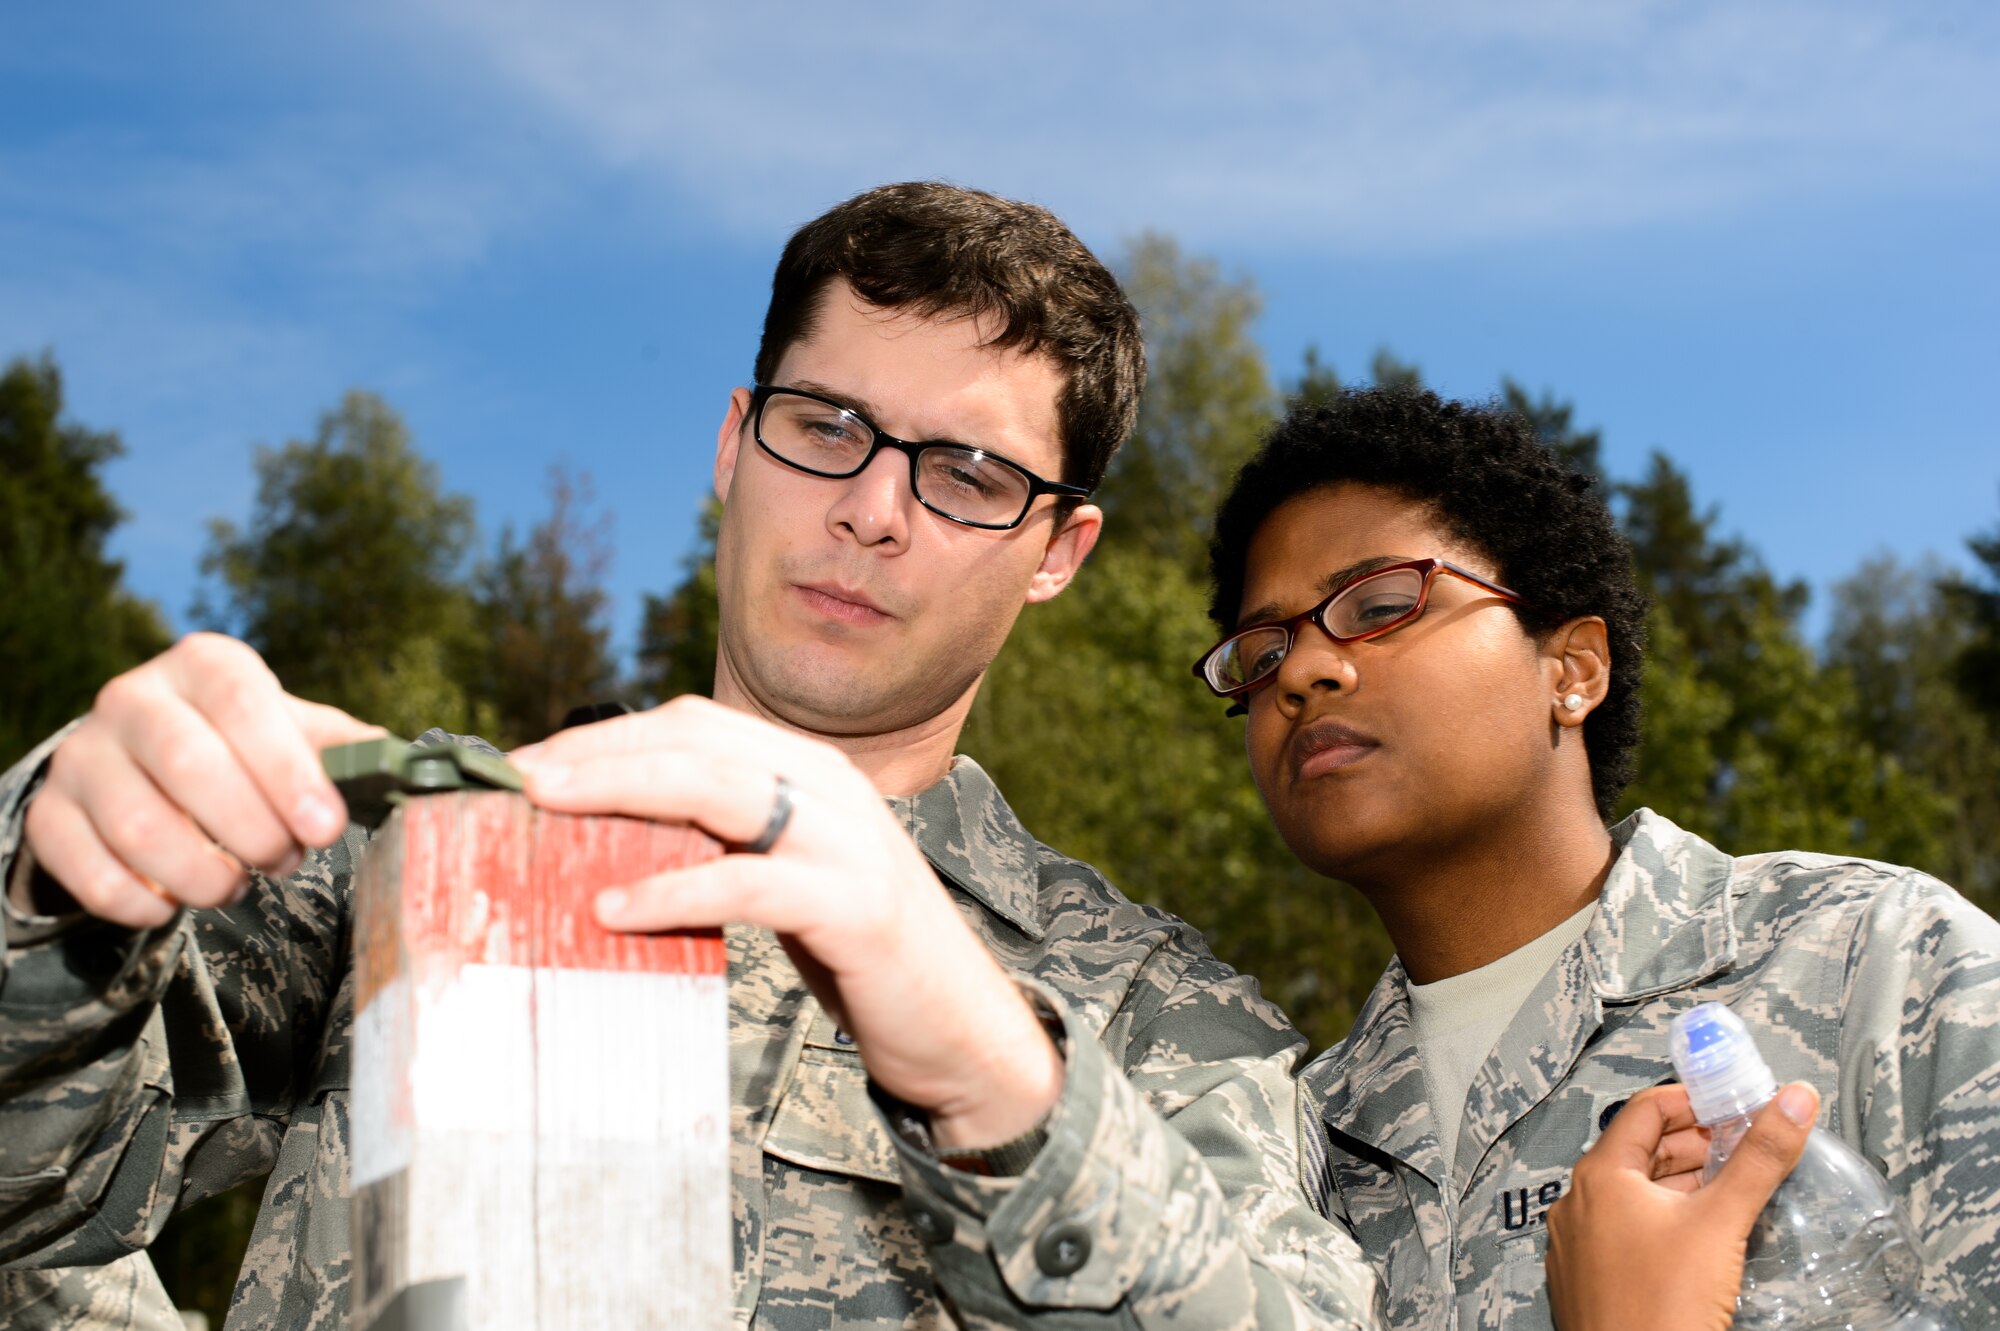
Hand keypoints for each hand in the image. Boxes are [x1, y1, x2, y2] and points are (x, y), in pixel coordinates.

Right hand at [17, 634, 382, 928]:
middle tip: (286, 861)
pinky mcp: (50, 813)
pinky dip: (135, 900)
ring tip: (235, 887)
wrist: (144, 767)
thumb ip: (344, 749)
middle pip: (188, 762)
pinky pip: (85, 866)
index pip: (242, 701)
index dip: (286, 768)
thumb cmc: (242, 749)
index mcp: (205, 666)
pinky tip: (171, 907)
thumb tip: (406, 765)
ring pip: (137, 822)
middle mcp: (133, 698)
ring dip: (200, 872)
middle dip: (250, 827)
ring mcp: (84, 755)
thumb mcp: (293, 735)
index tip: (325, 827)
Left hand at [512, 695, 1063, 1148]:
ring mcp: (849, 840)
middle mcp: (831, 787)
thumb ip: (723, 850)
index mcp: (810, 772)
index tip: (528, 766)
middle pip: (694, 741)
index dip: (606, 736)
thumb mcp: (785, 885)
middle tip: (515, 778)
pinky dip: (673, 890)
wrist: (964, 1031)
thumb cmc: (861, 961)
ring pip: (716, 787)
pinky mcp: (856, 904)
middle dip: (595, 753)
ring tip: (542, 812)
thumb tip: (605, 850)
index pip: (693, 724)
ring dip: (618, 792)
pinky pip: (748, 881)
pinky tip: (612, 910)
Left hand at [1546, 1081, 1817, 1330]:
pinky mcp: (1590, 1277)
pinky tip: (1700, 1235)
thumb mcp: (1721, 1222)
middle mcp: (1579, 1203)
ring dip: (1683, 1182)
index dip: (1694, 1102)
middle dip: (1696, 1143)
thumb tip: (1793, 1101)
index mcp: (1599, 1176)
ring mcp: (1580, 1243)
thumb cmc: (1663, 1308)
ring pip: (1635, 1193)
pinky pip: (1626, 1230)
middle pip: (1641, 1149)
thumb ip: (1760, 1158)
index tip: (1734, 1107)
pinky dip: (1663, 1218)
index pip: (1645, 1110)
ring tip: (1731, 1186)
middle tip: (1744, 1146)